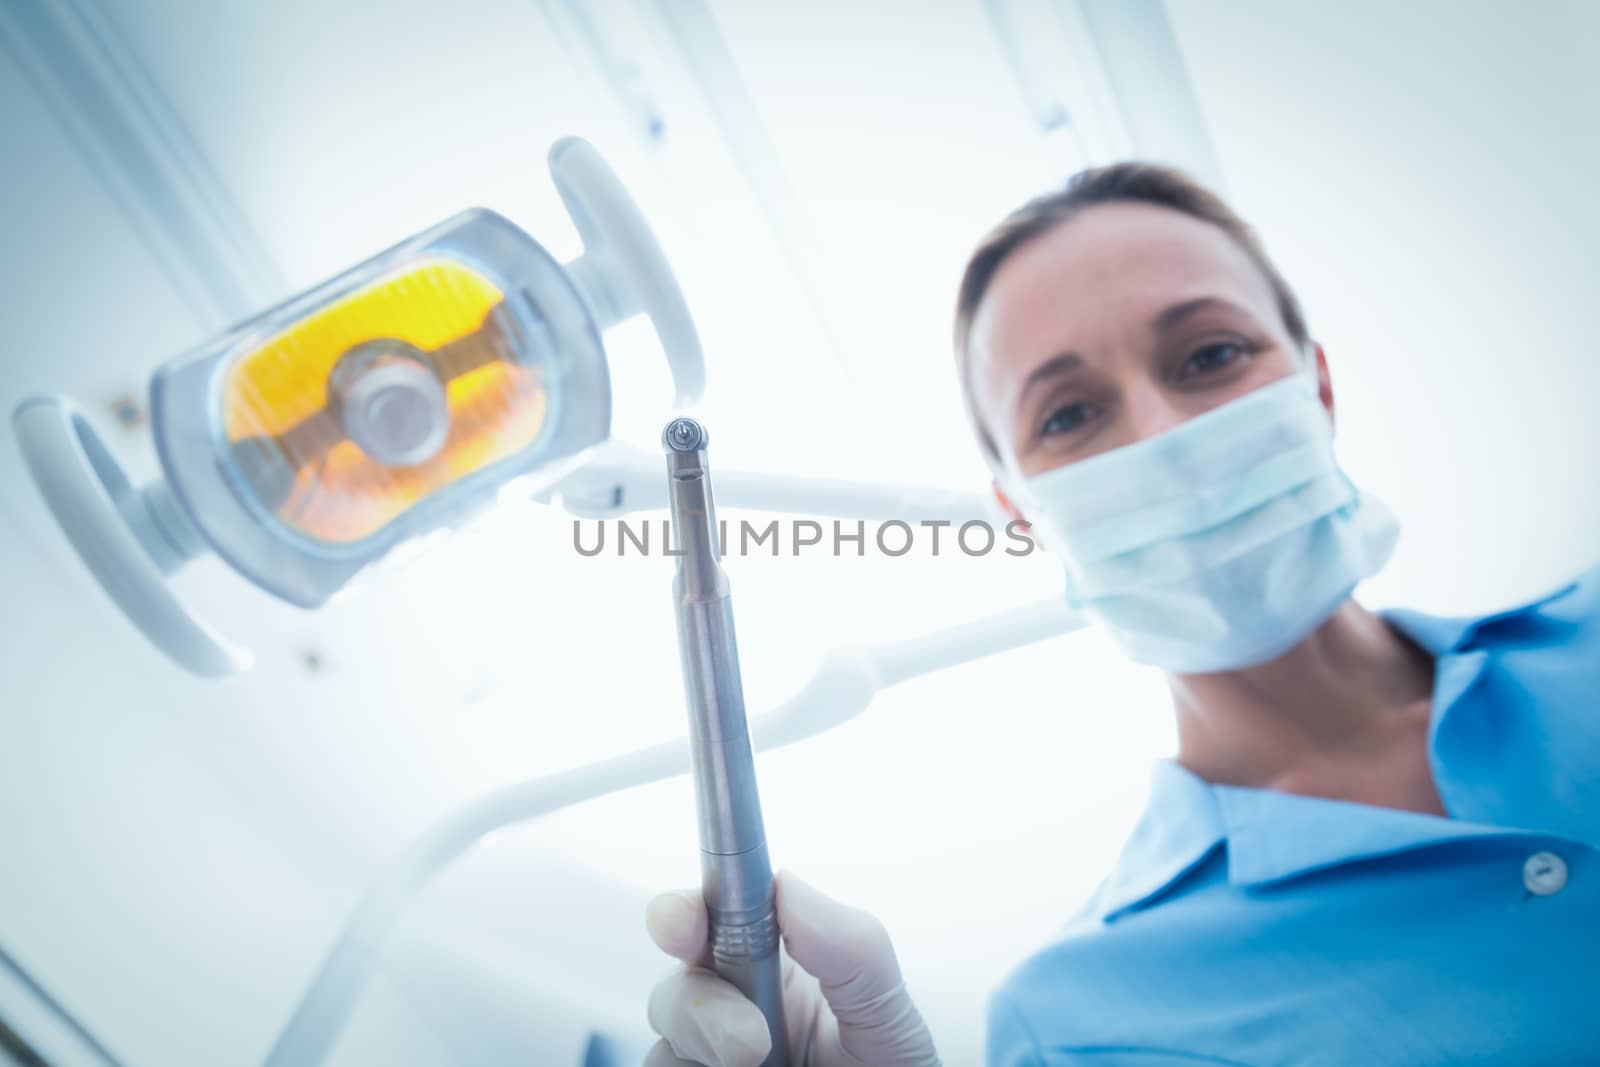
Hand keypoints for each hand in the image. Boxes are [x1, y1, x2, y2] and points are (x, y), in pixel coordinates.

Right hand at [642, 869, 939, 1066]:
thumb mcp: (883, 1009)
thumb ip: (849, 945)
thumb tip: (786, 886)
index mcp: (771, 967)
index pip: (708, 921)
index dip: (682, 913)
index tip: (680, 923)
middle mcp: (732, 1011)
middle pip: (674, 990)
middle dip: (702, 1007)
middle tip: (754, 1042)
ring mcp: (713, 1059)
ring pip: (663, 1050)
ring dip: (703, 1054)